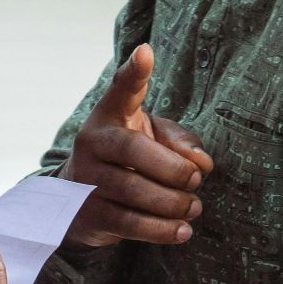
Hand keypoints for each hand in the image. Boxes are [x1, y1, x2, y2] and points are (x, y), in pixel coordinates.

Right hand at [59, 44, 213, 247]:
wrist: (81, 200)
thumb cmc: (128, 159)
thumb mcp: (153, 138)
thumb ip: (181, 141)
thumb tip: (201, 163)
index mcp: (110, 115)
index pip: (121, 89)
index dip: (134, 72)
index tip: (146, 53)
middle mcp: (93, 142)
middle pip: (134, 149)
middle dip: (174, 169)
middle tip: (195, 180)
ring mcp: (87, 178)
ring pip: (134, 191)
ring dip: (173, 203)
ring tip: (193, 206)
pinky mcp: (89, 214)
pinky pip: (129, 224)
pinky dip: (162, 230)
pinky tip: (182, 230)